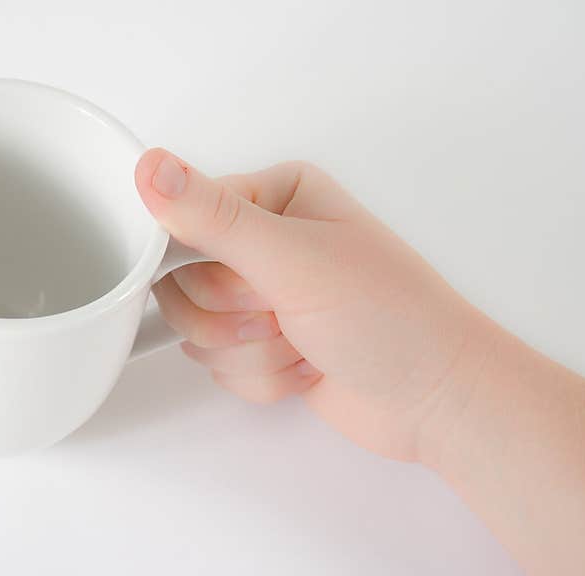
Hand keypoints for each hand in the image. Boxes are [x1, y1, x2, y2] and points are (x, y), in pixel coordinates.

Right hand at [134, 148, 492, 462]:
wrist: (434, 399)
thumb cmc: (391, 318)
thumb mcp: (295, 260)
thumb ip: (215, 217)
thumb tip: (150, 168)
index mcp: (276, 196)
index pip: (183, 220)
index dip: (203, 265)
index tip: (244, 286)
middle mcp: (265, 240)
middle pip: (182, 282)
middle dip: (233, 317)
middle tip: (285, 314)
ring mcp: (263, 295)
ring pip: (197, 329)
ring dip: (251, 352)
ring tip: (305, 342)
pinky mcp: (262, 342)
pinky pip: (218, 364)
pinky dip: (260, 377)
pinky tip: (307, 366)